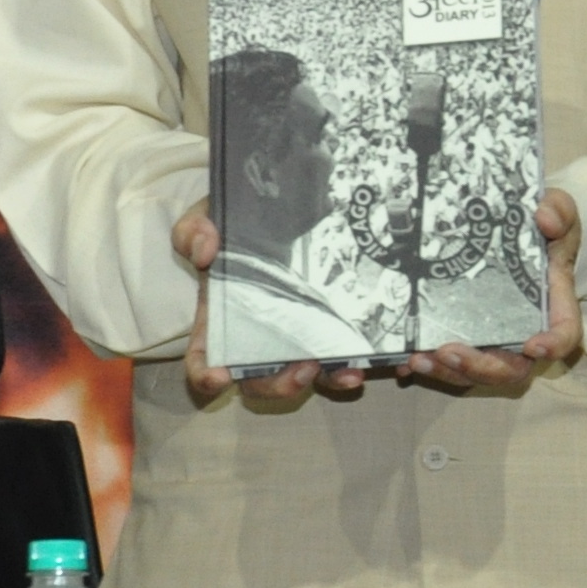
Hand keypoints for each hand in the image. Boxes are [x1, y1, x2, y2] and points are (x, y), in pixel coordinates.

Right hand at [175, 202, 373, 412]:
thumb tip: (204, 250)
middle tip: (303, 369)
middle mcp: (257, 335)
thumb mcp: (210, 215)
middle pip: (259, 379)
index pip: (205, 358)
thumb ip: (194, 229)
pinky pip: (349, 351)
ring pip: (310, 374)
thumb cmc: (237, 219)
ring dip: (329, 381)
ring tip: (350, 372)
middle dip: (279, 384)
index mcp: (220, 319)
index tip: (218, 377)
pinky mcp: (334, 323)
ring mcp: (297, 333)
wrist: (284, 203)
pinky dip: (368, 360)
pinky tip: (392, 358)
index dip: (207, 375)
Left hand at [404, 190, 584, 394]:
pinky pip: (451, 362)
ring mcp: (495, 337)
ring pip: (477, 371)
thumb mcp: (558, 209)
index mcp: (553, 304)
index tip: (532, 346)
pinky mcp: (467, 335)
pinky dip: (429, 366)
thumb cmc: (542, 224)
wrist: (516, 227)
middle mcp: (525, 330)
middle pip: (512, 368)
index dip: (552, 345)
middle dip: (481, 367)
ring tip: (416, 359)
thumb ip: (559, 210)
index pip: (563, 334)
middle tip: (447, 351)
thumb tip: (546, 219)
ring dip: (447, 371)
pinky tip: (402, 362)